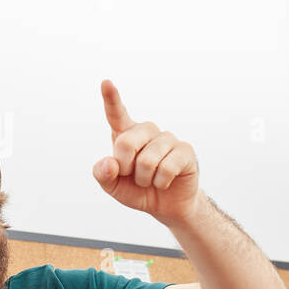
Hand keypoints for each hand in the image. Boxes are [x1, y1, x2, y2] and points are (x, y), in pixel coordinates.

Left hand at [93, 79, 199, 225]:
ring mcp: (167, 138)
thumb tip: (110, 163)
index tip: (106, 82)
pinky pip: (166, 168)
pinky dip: (161, 182)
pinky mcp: (185, 150)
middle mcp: (147, 131)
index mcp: (126, 134)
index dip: (111, 99)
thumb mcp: (113, 187)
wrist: (167, 205)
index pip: (116, 114)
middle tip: (133, 176)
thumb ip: (103, 175)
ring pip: (147, 161)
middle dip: (125, 167)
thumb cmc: (137, 190)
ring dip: (145, 180)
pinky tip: (165, 182)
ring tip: (150, 180)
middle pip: (126, 143)